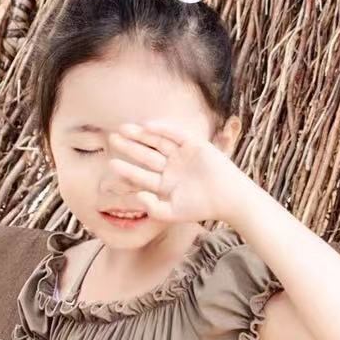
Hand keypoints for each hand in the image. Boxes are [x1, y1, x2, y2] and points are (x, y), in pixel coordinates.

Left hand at [107, 119, 241, 222]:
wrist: (229, 198)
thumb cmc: (201, 208)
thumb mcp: (173, 212)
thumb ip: (153, 208)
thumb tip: (137, 196)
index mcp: (163, 184)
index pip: (140, 175)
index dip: (126, 169)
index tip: (111, 163)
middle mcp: (170, 167)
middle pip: (145, 155)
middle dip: (129, 147)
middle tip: (111, 139)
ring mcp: (181, 155)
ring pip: (157, 142)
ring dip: (141, 135)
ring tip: (123, 128)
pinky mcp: (194, 144)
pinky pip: (175, 134)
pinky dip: (163, 129)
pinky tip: (147, 126)